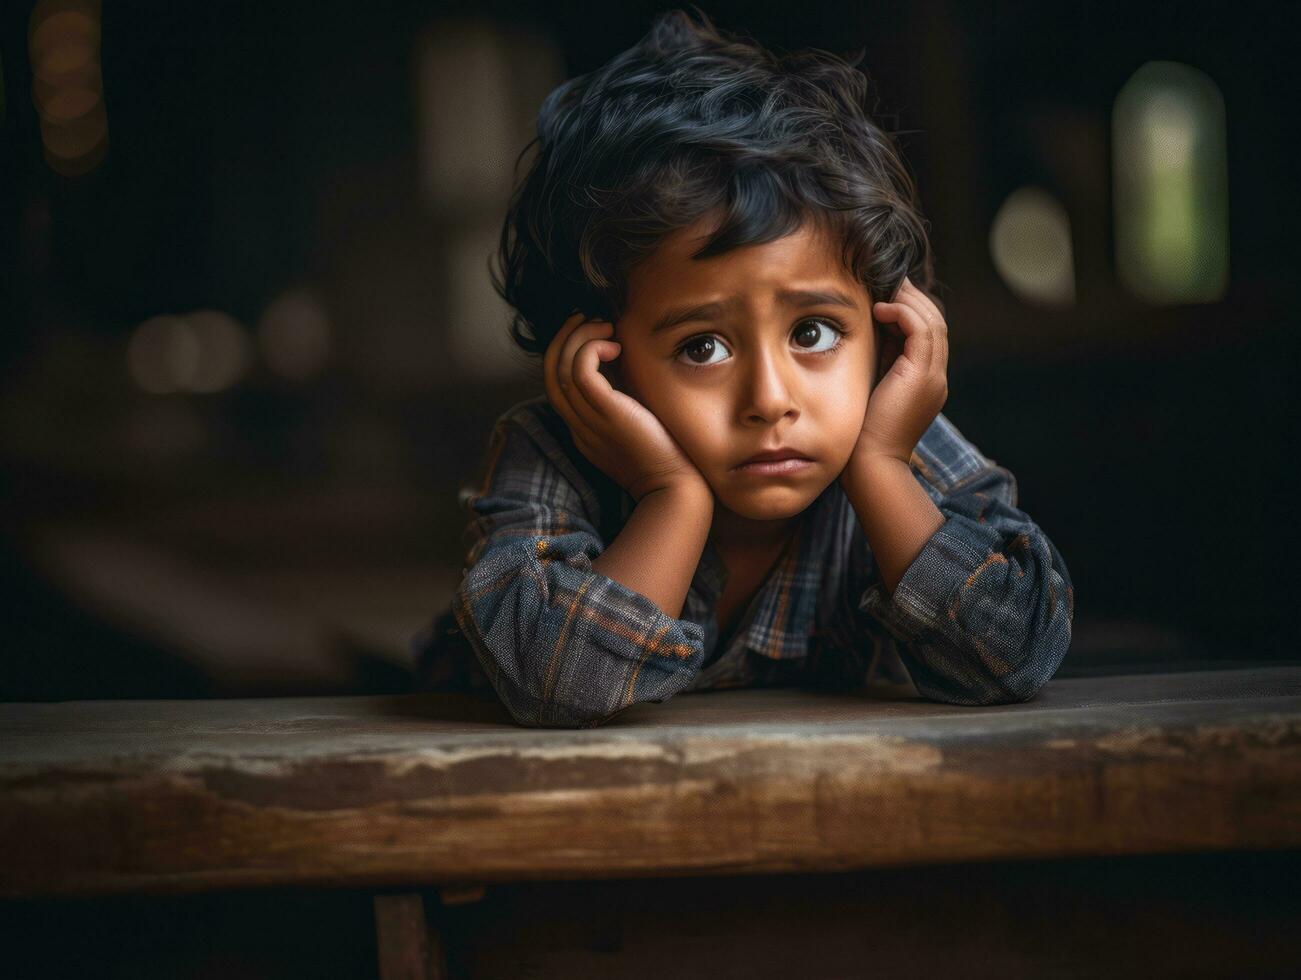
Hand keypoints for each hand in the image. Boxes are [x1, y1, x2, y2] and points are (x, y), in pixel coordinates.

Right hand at [544, 311, 708, 501]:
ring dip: (577, 338)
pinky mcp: (606, 414)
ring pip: (561, 369)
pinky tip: (616, 345)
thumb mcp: (638, 424)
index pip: (558, 386)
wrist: (675, 489)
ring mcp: (589, 421)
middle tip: (584, 318)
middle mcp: (579, 426)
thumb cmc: (668, 459)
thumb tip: (625, 364)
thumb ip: (625, 400)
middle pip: (550, 374)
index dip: (565, 354)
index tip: (587, 333)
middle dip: (562, 339)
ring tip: (603, 325)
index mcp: (584, 431)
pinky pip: (580, 372)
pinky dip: (591, 349)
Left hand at [845, 276, 949, 472]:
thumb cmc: (861, 432)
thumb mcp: (872, 386)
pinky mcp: (923, 376)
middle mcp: (936, 377)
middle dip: (912, 298)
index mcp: (925, 381)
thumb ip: (878, 359)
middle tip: (888, 281)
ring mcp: (934, 377)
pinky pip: (922, 330)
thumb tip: (870, 326)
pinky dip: (903, 313)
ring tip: (885, 288)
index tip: (885, 294)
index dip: (909, 309)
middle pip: (935, 322)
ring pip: (933, 322)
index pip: (927, 333)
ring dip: (908, 301)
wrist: (869, 464)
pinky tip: (880, 309)